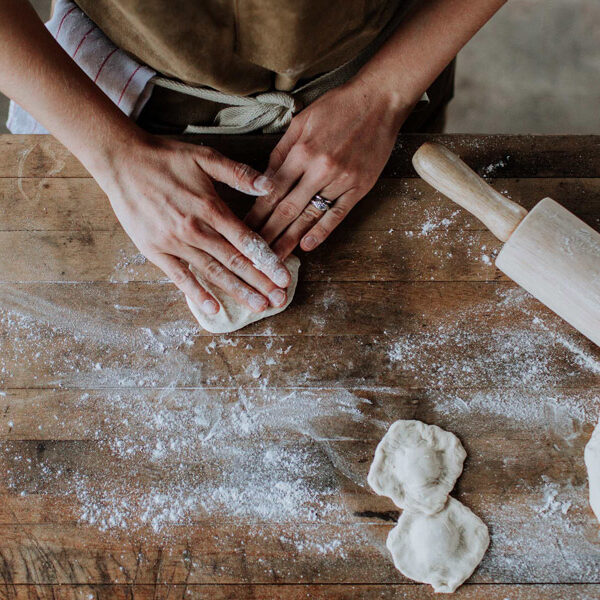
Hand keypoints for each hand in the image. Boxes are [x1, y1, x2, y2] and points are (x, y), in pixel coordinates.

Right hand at [88, 134, 291, 314]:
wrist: (122, 161)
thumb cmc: (166, 158)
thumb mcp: (205, 156)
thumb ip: (238, 173)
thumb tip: (270, 186)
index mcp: (211, 207)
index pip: (247, 241)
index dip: (268, 261)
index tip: (284, 278)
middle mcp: (195, 229)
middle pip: (234, 261)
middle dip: (260, 283)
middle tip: (279, 301)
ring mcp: (174, 243)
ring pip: (212, 272)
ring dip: (237, 291)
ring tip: (258, 307)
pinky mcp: (155, 251)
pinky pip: (180, 277)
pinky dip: (197, 293)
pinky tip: (213, 308)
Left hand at [244, 77, 410, 258]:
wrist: (380, 100)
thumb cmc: (338, 106)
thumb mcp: (302, 121)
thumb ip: (281, 152)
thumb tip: (263, 180)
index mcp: (302, 151)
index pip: (272, 190)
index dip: (257, 213)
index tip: (244, 229)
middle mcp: (319, 169)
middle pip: (287, 209)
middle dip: (268, 233)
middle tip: (254, 253)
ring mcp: (341, 180)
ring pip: (309, 216)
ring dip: (290, 239)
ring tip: (275, 257)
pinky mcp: (359, 188)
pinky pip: (337, 214)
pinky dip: (321, 232)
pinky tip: (307, 246)